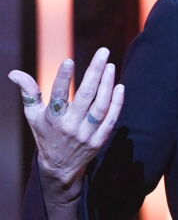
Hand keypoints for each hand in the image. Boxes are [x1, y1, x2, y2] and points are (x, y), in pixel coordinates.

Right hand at [8, 48, 123, 198]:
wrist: (60, 168)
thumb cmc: (46, 135)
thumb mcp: (34, 116)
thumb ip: (29, 93)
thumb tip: (14, 73)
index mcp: (52, 118)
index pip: (58, 95)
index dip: (63, 78)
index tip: (69, 60)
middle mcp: (70, 126)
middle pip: (85, 96)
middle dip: (95, 72)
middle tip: (104, 51)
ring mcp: (86, 133)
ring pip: (101, 106)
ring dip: (107, 84)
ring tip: (110, 65)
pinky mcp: (99, 140)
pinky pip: (111, 119)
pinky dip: (117, 103)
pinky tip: (120, 86)